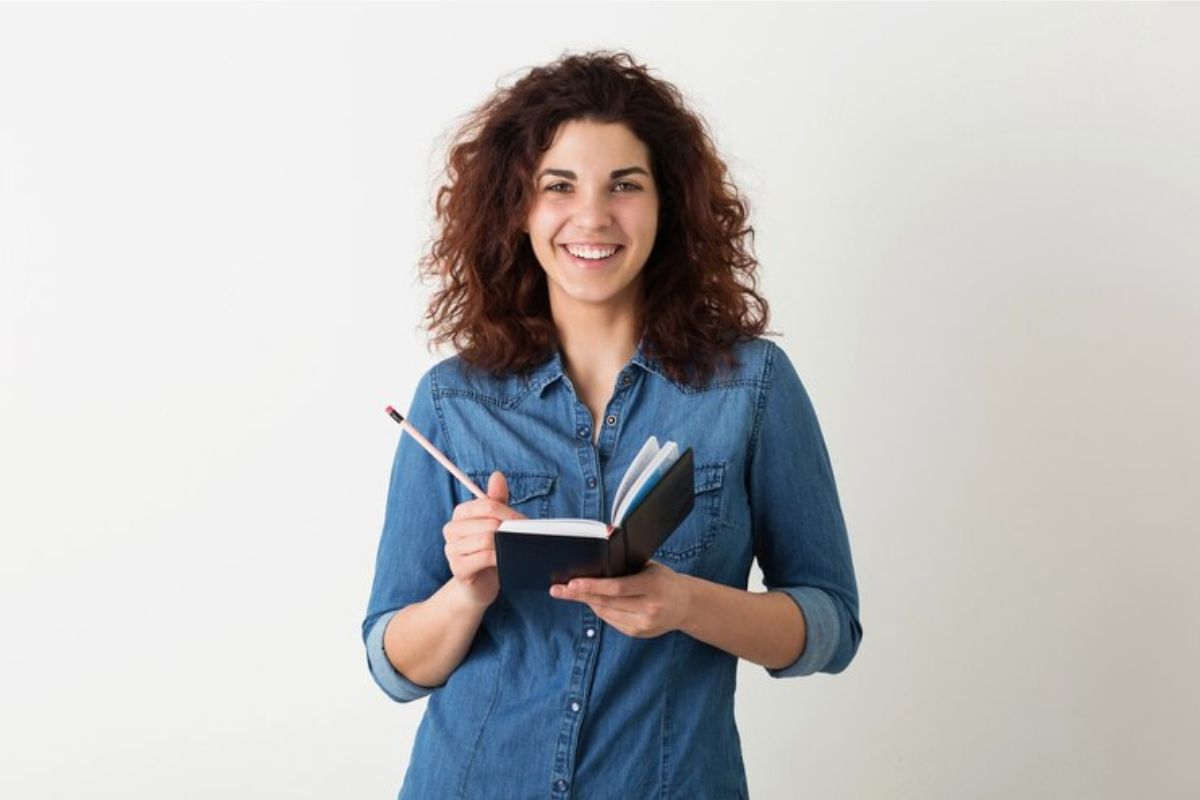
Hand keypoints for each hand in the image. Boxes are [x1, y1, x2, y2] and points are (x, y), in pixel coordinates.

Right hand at [442, 471, 525, 607]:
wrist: (478, 585)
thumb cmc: (488, 551)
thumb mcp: (494, 523)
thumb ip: (496, 500)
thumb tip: (497, 475)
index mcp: (460, 513)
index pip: (486, 504)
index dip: (509, 512)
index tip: (524, 522)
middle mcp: (451, 529)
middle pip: (488, 522)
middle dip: (511, 529)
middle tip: (525, 537)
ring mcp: (451, 549)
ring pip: (486, 540)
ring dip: (507, 544)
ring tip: (518, 549)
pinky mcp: (458, 568)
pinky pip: (484, 557)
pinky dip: (500, 558)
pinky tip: (507, 561)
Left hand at [548, 561, 692, 637]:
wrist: (686, 605)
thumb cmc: (663, 580)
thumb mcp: (650, 568)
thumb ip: (626, 568)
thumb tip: (593, 566)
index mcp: (653, 586)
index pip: (617, 588)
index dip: (592, 587)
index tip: (572, 584)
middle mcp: (649, 608)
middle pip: (606, 602)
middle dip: (579, 595)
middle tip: (558, 589)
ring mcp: (643, 624)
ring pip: (605, 613)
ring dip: (587, 602)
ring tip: (571, 592)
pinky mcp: (638, 633)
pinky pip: (611, 620)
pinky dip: (600, 610)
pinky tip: (593, 601)